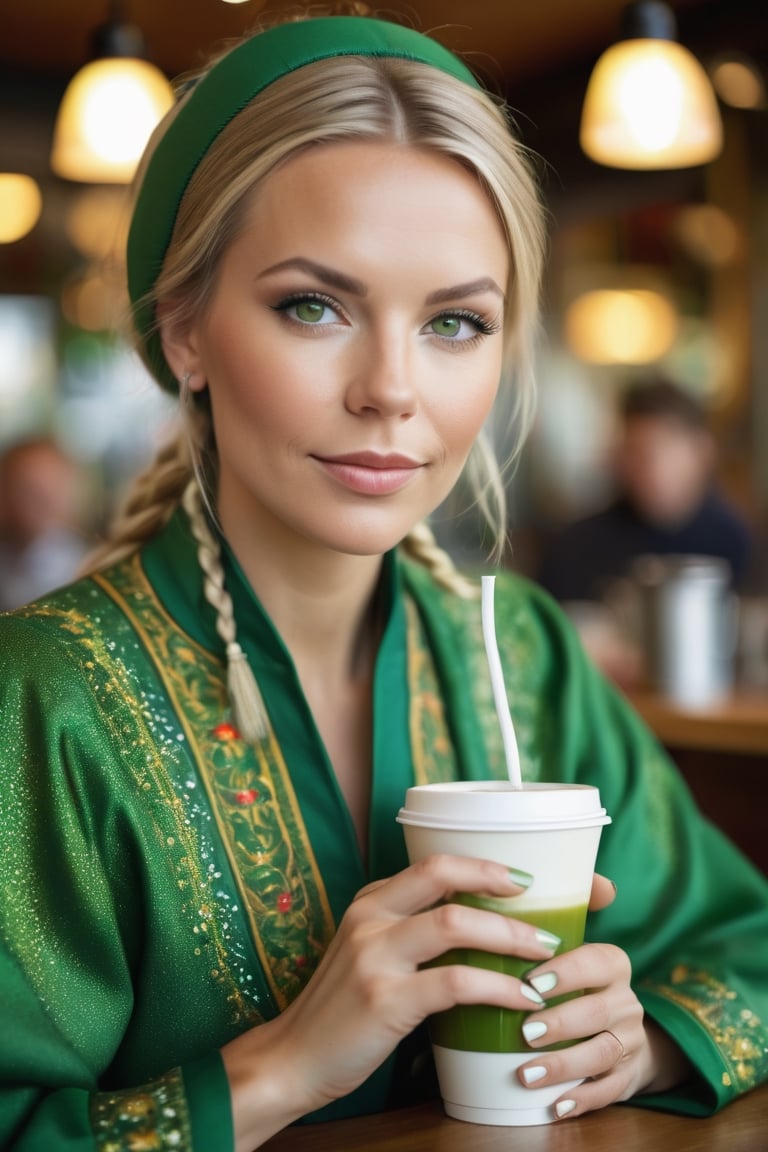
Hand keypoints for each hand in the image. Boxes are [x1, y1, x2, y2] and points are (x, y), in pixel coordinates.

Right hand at [222, 854, 560, 1149]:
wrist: (291, 1060)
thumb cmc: (340, 1012)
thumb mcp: (368, 955)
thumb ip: (409, 934)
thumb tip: (480, 929)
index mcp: (369, 901)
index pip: (432, 863)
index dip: (483, 864)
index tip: (523, 878)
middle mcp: (369, 916)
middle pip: (442, 875)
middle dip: (500, 885)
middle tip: (542, 907)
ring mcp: (373, 955)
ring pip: (455, 923)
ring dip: (509, 935)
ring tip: (544, 953)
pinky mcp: (383, 999)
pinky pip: (455, 982)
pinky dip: (498, 986)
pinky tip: (521, 999)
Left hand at [516, 891, 690, 1118]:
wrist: (615, 1030)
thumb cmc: (574, 980)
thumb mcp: (568, 944)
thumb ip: (559, 911)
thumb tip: (570, 882)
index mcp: (612, 963)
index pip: (599, 961)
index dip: (569, 971)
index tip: (531, 980)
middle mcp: (626, 1001)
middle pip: (600, 1011)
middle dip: (562, 1021)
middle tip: (525, 1030)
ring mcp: (629, 1041)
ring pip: (604, 1053)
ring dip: (565, 1065)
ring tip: (526, 1073)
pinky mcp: (625, 1078)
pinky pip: (609, 1091)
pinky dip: (581, 1100)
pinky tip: (554, 1106)